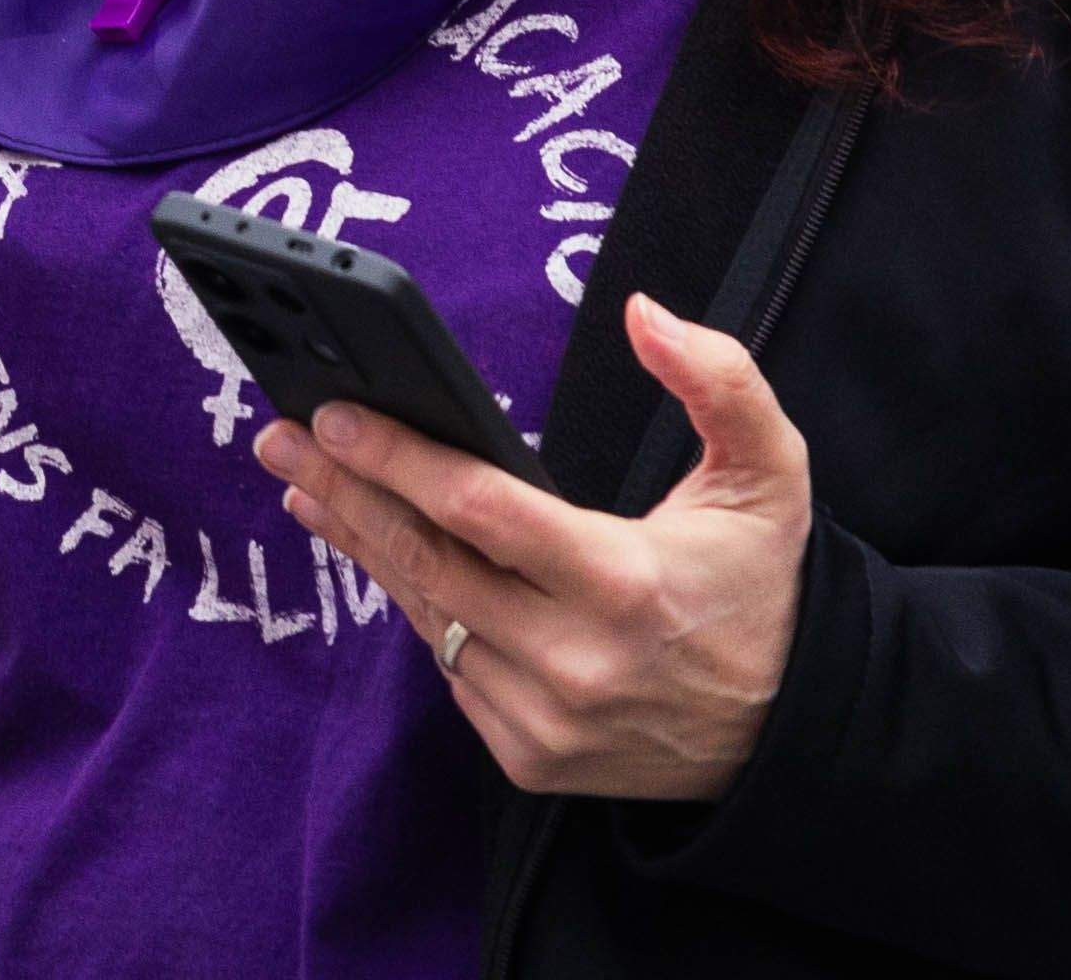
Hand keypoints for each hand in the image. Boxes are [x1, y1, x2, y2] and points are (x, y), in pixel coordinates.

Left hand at [269, 294, 808, 802]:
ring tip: (307, 487)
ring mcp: (546, 721)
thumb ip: (718, 380)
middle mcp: (575, 663)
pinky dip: (421, 609)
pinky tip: (385, 556)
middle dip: (344, 492)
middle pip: (428, 562)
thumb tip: (643, 312)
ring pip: (429, 617)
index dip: (398, 459)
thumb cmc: (765, 586)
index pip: (480, 511)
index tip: (333, 414)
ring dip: (364, 548)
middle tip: (280, 438)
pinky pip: (453, 669)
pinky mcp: (529, 758)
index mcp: (625, 584)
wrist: (790, 732)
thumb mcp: (772, 471)